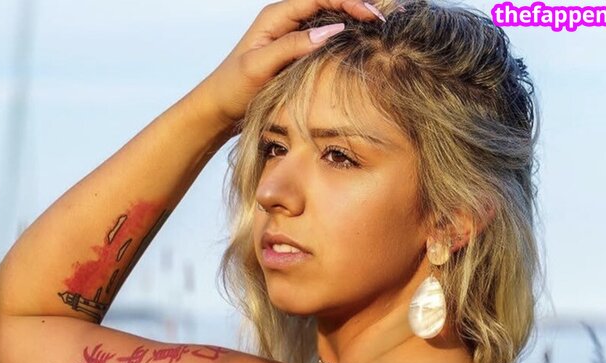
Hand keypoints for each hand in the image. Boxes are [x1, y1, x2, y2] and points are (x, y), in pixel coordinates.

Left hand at [199, 0, 385, 128]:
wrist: (218, 108)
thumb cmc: (232, 88)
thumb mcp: (259, 67)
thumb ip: (292, 47)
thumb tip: (330, 30)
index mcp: (277, 16)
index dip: (350, 1)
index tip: (373, 15)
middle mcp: (286, 19)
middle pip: (330, 2)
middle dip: (359, 5)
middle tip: (387, 18)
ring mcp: (292, 34)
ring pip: (330, 18)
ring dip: (355, 19)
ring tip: (382, 28)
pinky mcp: (295, 51)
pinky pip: (325, 37)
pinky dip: (345, 37)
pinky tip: (361, 46)